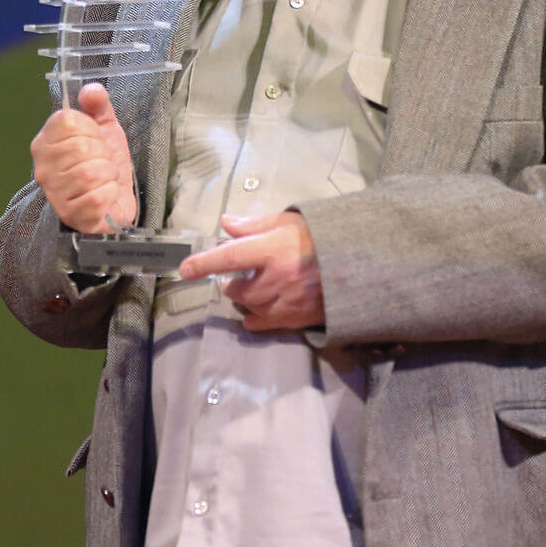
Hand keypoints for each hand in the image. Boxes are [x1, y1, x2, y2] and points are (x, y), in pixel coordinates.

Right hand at [30, 83, 136, 232]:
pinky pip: (97, 196)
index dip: (90, 127)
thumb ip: (98, 106)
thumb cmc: (104, 165)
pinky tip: (105, 196)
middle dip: (103, 153)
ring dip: (108, 174)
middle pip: (81, 147)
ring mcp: (54, 193)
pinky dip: (110, 193)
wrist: (115, 203)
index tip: (94, 138)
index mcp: (46, 142)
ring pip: (90, 173)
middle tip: (102, 162)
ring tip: (104, 178)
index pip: (67, 120)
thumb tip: (91, 90)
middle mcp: (43, 167)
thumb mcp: (105, 129)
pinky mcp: (70, 215)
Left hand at [179, 212, 324, 332]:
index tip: (184, 269)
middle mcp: (275, 279)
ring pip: (247, 307)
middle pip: (235, 289)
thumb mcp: (291, 221)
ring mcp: (284, 303)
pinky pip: (259, 325)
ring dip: (246, 298)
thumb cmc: (324, 237)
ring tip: (261, 286)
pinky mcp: (293, 320)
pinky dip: (255, 318)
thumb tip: (226, 223)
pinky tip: (263, 307)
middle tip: (246, 272)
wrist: (361, 265)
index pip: (229, 257)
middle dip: (235, 281)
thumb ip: (255, 225)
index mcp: (273, 249)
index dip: (204, 263)